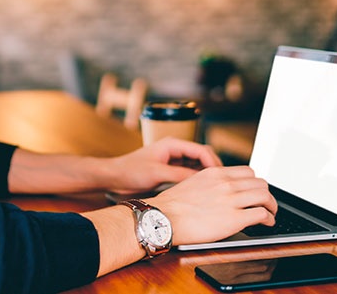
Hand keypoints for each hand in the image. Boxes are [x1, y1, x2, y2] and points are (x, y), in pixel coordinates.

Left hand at [104, 137, 223, 193]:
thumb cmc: (131, 171)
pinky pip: (189, 173)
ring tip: (216, 190)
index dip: (214, 163)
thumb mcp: (157, 173)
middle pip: (203, 157)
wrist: (114, 178)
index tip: (222, 178)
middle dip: (214, 169)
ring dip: (206, 176)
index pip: (202, 150)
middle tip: (223, 186)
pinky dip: (197, 181)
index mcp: (173, 144)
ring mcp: (174, 160)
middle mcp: (176, 150)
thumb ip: (181, 175)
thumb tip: (203, 180)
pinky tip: (202, 192)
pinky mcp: (171, 170)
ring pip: (198, 166)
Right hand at [151, 165, 276, 244]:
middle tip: (266, 203)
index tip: (255, 191)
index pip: (248, 172)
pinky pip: (261, 214)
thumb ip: (210, 183)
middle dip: (266, 194)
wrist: (164, 218)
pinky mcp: (234, 219)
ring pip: (265, 196)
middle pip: (260, 182)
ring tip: (271, 213)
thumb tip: (220, 190)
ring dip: (272, 206)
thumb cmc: (173, 205)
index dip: (255, 183)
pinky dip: (269, 218)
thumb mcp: (193, 183)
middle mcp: (226, 183)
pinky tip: (267, 222)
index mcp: (215, 173)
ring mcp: (231, 200)